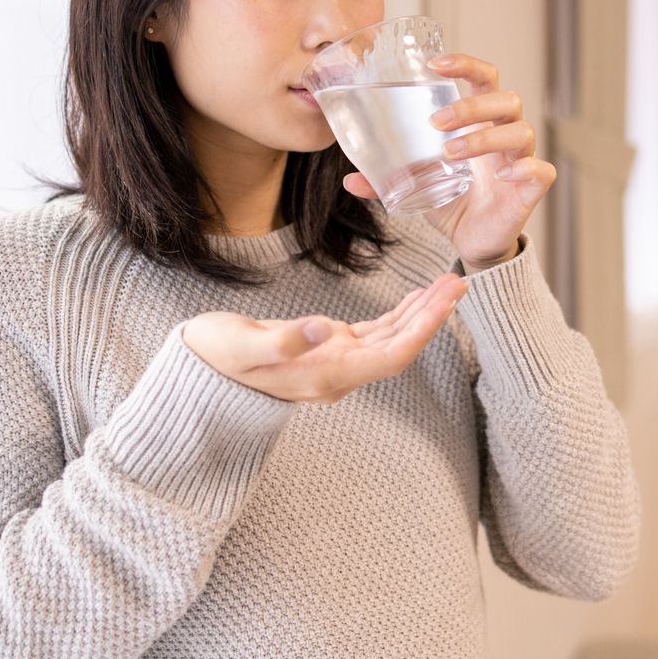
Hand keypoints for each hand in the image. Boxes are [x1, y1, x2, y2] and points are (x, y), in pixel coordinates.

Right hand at [179, 271, 467, 403]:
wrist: (199, 371)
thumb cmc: (216, 356)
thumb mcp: (241, 346)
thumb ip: (281, 341)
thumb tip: (321, 329)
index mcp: (325, 375)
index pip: (390, 356)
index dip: (422, 330)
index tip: (445, 303)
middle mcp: (338, 374)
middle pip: (399, 347)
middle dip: (431, 317)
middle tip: (458, 283)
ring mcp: (335, 362)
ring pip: (391, 339)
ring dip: (420, 313)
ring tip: (447, 283)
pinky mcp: (328, 348)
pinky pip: (374, 334)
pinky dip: (398, 314)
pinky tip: (417, 298)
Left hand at [339, 51, 554, 270]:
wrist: (474, 242)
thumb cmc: (453, 202)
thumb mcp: (417, 186)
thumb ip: (386, 179)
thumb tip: (350, 180)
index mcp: (481, 122)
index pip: (485, 78)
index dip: (466, 64)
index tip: (435, 64)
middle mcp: (505, 134)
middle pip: (506, 98)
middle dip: (471, 106)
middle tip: (437, 123)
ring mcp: (520, 160)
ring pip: (521, 130)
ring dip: (485, 136)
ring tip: (452, 153)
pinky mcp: (530, 189)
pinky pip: (541, 170)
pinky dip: (524, 168)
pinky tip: (501, 176)